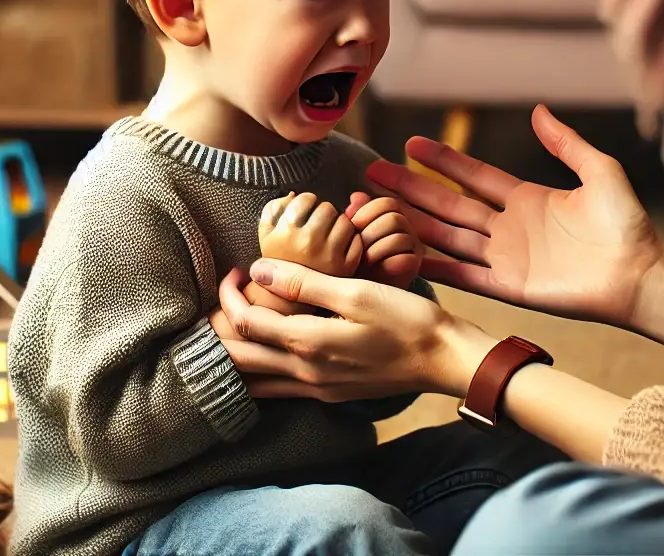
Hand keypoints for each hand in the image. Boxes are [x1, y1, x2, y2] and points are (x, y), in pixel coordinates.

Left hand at [216, 263, 494, 401]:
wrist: (442, 359)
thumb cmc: (406, 320)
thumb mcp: (357, 291)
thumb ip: (304, 282)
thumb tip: (258, 269)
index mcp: (307, 343)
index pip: (245, 323)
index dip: (229, 295)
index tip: (236, 271)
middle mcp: (304, 373)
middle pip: (238, 358)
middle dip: (220, 328)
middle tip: (223, 298)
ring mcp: (315, 389)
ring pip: (254, 379)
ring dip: (234, 353)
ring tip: (232, 324)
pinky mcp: (328, 394)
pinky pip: (277, 388)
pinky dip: (258, 371)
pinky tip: (263, 353)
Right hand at [258, 191, 363, 276]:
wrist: (288, 300)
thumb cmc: (279, 260)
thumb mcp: (266, 235)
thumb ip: (273, 209)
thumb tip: (293, 195)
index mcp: (286, 234)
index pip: (306, 198)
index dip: (306, 202)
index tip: (304, 212)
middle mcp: (308, 244)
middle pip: (327, 208)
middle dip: (323, 212)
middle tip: (317, 225)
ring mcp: (329, 256)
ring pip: (344, 221)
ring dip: (338, 224)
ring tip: (327, 235)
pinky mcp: (347, 267)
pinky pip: (357, 239)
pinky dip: (350, 240)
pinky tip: (338, 247)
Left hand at [344, 191, 423, 286]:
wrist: (363, 294)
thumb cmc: (355, 264)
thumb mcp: (350, 236)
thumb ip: (355, 216)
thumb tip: (355, 197)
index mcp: (393, 218)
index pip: (387, 203)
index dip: (367, 211)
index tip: (352, 224)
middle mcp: (407, 231)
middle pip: (394, 218)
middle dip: (370, 232)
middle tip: (356, 246)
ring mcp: (413, 249)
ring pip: (399, 238)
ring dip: (375, 249)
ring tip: (362, 260)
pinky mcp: (414, 267)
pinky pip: (404, 258)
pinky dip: (384, 263)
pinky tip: (373, 270)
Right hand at [365, 104, 663, 328]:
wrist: (640, 274)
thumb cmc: (627, 224)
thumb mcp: (599, 171)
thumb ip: (566, 143)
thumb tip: (538, 109)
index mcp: (526, 198)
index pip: (473, 175)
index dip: (443, 160)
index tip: (411, 143)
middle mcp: (508, 227)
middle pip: (449, 204)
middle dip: (411, 188)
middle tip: (373, 172)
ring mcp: (505, 258)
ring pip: (448, 236)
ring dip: (413, 223)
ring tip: (376, 209)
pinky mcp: (508, 287)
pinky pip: (463, 274)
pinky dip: (434, 265)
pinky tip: (404, 254)